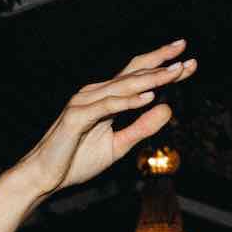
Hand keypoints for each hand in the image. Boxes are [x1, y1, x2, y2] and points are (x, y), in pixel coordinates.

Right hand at [6, 41, 190, 200]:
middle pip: (133, 74)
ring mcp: (85, 103)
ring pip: (123, 86)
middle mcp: (95, 94)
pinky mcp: (77, 117)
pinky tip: (149, 97)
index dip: (163, 70)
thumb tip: (168, 109)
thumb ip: (141, 127)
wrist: (43, 177)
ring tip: (176, 72)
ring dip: (151, 78)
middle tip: (186, 54)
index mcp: (105, 99)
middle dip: (161, 64)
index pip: (138, 79)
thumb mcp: (118, 145)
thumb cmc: (75, 160)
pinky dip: (128, 101)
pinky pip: (107, 106)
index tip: (188, 63)